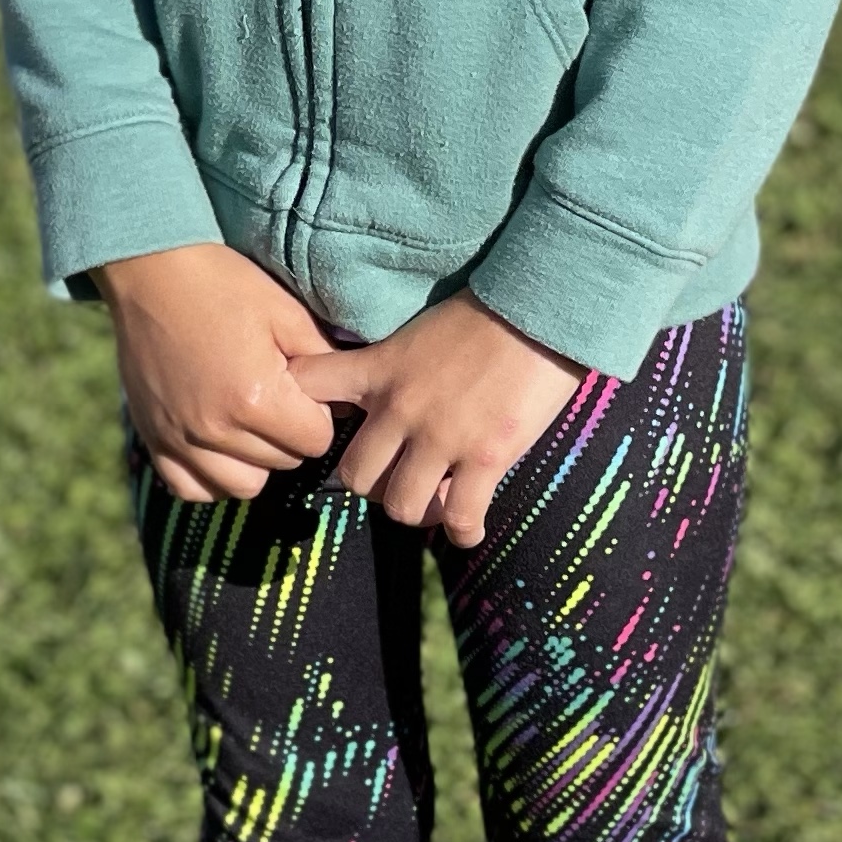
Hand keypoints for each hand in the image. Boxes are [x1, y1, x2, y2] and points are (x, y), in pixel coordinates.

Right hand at [99, 243, 338, 504]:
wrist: (150, 271)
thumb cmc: (222, 286)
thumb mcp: (286, 313)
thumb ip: (325, 363)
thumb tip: (349, 401)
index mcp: (254, 398)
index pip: (315, 441)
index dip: (318, 413)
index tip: (302, 388)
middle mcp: (215, 428)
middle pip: (283, 463)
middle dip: (289, 433)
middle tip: (276, 396)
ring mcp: (180, 438)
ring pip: (243, 485)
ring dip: (256, 460)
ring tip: (249, 423)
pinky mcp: (153, 439)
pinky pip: (191, 488)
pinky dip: (211, 475)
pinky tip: (218, 445)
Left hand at [287, 295, 585, 540]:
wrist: (539, 309)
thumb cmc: (485, 313)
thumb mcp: (417, 331)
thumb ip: (391, 363)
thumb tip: (380, 390)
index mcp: (379, 368)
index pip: (307, 384)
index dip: (302, 410)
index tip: (321, 427)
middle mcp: (400, 408)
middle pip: (354, 475)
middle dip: (373, 486)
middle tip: (396, 480)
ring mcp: (441, 437)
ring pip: (401, 507)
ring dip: (416, 511)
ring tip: (434, 501)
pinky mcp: (485, 458)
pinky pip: (460, 518)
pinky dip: (462, 532)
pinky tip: (467, 527)